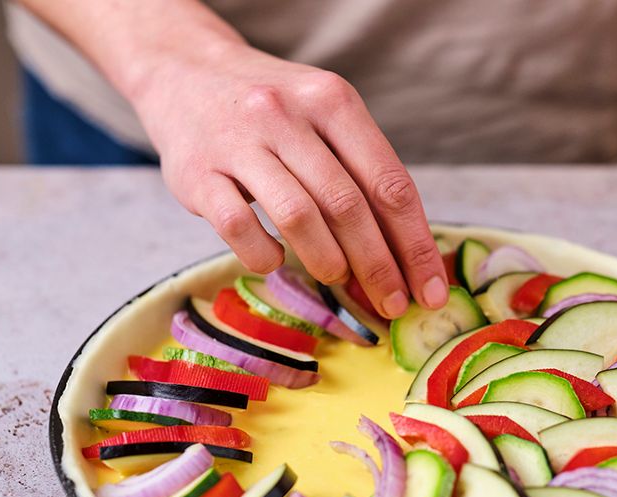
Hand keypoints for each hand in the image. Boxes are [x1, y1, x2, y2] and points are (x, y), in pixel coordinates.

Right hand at [132, 41, 447, 318]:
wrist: (185, 71)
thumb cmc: (274, 112)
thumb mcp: (325, 117)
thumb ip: (363, 173)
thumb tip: (407, 256)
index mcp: (333, 102)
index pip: (390, 184)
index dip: (415, 246)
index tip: (431, 292)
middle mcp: (287, 115)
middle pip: (349, 206)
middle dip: (379, 267)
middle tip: (392, 304)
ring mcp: (238, 142)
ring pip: (298, 218)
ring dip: (328, 263)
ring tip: (338, 279)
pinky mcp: (195, 173)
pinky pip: (239, 228)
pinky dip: (266, 256)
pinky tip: (276, 259)